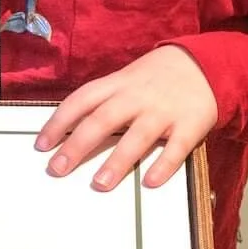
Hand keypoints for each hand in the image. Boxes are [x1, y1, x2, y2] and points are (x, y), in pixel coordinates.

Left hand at [36, 46, 219, 190]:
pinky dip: (163, 165)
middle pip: (102, 120)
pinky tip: (150, 182)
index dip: (59, 122)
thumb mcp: (127, 78)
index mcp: (118, 84)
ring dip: (117, 161)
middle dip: (77, 146)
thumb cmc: (157, 77)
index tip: (41, 146)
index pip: (81, 101)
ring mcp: (164, 111)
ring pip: (136, 136)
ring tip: (99, 184)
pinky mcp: (190, 124)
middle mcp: (137, 97)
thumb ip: (103, 100)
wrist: (206, 64)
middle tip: (57, 170)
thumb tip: (69, 129)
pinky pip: (176, 148)